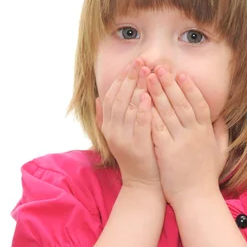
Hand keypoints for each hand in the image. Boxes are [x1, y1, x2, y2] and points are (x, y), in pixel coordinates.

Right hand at [100, 58, 161, 190]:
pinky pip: (139, 125)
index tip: (132, 63)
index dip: (121, 78)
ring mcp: (123, 139)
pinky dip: (142, 110)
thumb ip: (107, 117)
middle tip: (141, 61)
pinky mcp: (137, 147)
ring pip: (128, 108)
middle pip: (119, 98)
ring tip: (146, 72)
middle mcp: (113, 131)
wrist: (142, 185)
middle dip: (130, 78)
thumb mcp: (119, 136)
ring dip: (136, 88)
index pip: (112, 96)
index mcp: (108, 126)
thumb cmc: (136, 158)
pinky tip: (148, 97)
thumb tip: (98, 97)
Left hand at [147, 67, 228, 206]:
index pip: (199, 103)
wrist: (197, 199)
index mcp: (206, 132)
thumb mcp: (220, 152)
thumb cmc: (207, 177)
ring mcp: (181, 142)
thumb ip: (220, 133)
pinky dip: (149, 113)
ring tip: (147, 78)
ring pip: (167, 111)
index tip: (181, 74)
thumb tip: (220, 117)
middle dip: (169, 83)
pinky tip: (141, 102)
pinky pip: (156, 128)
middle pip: (181, 102)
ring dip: (156, 92)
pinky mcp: (167, 152)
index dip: (190, 88)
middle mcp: (195, 133)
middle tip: (159, 67)